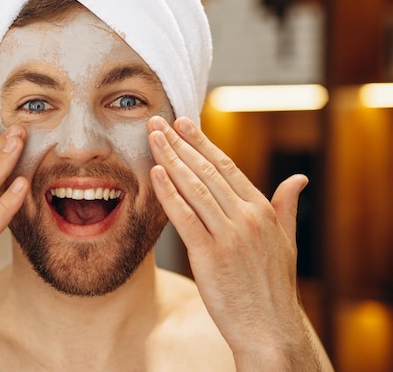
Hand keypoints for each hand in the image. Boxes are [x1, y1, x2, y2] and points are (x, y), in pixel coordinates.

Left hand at [147, 116, 319, 369]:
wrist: (270, 329)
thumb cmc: (274, 287)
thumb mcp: (286, 242)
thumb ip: (287, 207)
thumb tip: (299, 179)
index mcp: (262, 211)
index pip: (227, 166)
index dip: (202, 142)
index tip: (183, 123)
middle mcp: (247, 217)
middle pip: (207, 171)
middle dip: (180, 143)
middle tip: (158, 122)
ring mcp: (229, 235)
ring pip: (194, 188)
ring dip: (170, 159)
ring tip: (152, 137)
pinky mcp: (210, 255)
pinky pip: (185, 217)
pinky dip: (168, 193)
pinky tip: (154, 173)